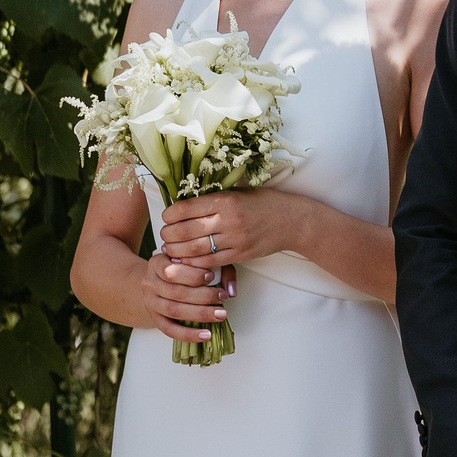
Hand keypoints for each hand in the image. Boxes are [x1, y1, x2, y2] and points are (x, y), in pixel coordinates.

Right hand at [129, 249, 232, 344]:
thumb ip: (218, 269)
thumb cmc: (182, 268)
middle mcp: (150, 282)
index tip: (211, 277)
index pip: (171, 270)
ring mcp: (150, 302)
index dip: (192, 275)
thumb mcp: (196, 261)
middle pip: (175, 292)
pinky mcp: (155, 319)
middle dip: (203, 296)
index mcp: (157, 263)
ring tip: (220, 315)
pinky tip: (206, 335)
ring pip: (174, 310)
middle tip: (222, 298)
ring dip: (200, 314)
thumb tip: (230, 290)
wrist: (157, 282)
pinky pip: (169, 330)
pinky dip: (188, 334)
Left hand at [158, 190, 297, 273]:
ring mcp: (235, 239)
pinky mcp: (240, 255)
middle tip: (164, 236)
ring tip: (170, 249)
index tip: (165, 217)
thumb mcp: (238, 192)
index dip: (170, 215)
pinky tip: (186, 261)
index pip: (186, 209)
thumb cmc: (263, 202)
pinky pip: (210, 262)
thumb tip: (183, 206)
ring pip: (195, 249)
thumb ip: (213, 199)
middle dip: (169, 235)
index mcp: (226, 200)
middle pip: (186, 231)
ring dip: (177, 251)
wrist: (292, 221)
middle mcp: (229, 220)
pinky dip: (194, 263)